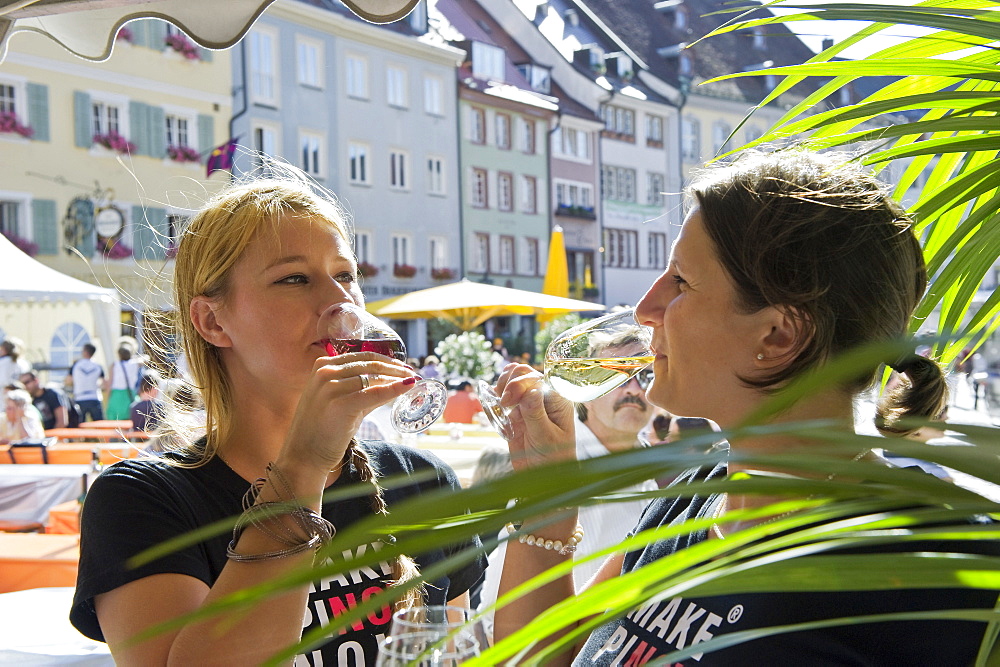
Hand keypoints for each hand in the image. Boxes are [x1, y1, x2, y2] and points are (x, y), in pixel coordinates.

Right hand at [281, 351, 416, 470]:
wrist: (303, 456)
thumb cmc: (323, 430)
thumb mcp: (344, 402)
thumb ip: (365, 390)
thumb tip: (396, 382)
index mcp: (323, 366)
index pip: (362, 357)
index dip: (386, 361)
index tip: (403, 366)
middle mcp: (325, 372)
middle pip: (370, 364)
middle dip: (395, 368)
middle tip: (413, 373)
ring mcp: (330, 387)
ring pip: (373, 377)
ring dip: (396, 378)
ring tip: (412, 382)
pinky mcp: (339, 404)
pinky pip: (373, 393)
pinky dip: (393, 389)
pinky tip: (407, 386)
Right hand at [495, 363, 575, 470]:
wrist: (543, 478)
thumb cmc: (553, 458)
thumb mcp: (545, 437)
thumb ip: (536, 414)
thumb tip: (531, 390)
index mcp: (558, 399)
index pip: (538, 378)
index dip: (520, 384)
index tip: (508, 400)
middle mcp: (544, 397)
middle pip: (524, 374)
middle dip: (510, 383)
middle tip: (504, 403)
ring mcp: (529, 404)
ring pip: (512, 381)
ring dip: (502, 387)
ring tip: (501, 404)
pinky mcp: (516, 412)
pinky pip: (504, 396)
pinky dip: (497, 397)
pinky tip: (497, 408)